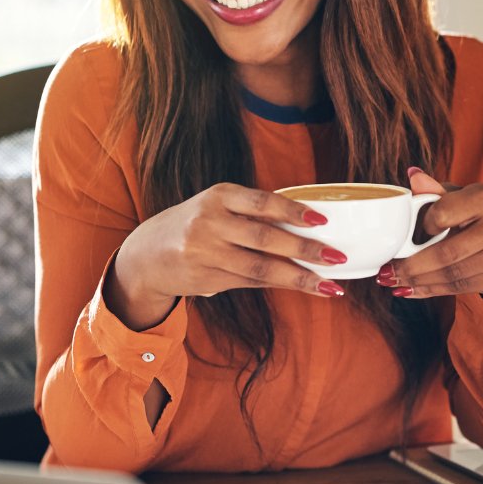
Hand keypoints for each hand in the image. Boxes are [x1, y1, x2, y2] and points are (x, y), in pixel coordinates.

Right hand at [106, 183, 347, 329]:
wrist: (146, 255)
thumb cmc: (195, 223)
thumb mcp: (218, 206)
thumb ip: (253, 212)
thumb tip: (308, 222)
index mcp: (218, 196)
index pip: (262, 202)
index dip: (293, 211)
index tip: (322, 220)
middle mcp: (210, 223)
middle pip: (265, 239)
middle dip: (305, 250)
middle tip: (336, 257)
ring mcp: (207, 254)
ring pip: (261, 268)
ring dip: (299, 278)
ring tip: (329, 285)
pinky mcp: (208, 280)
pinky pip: (252, 283)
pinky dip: (281, 285)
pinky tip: (305, 287)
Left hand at [376, 169, 482, 314]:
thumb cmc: (473, 217)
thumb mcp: (456, 199)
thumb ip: (433, 192)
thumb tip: (413, 175)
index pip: (442, 213)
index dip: (422, 226)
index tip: (405, 236)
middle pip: (447, 252)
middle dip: (412, 267)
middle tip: (386, 274)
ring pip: (453, 274)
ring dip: (419, 282)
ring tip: (395, 284)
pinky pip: (463, 288)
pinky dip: (433, 291)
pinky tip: (414, 290)